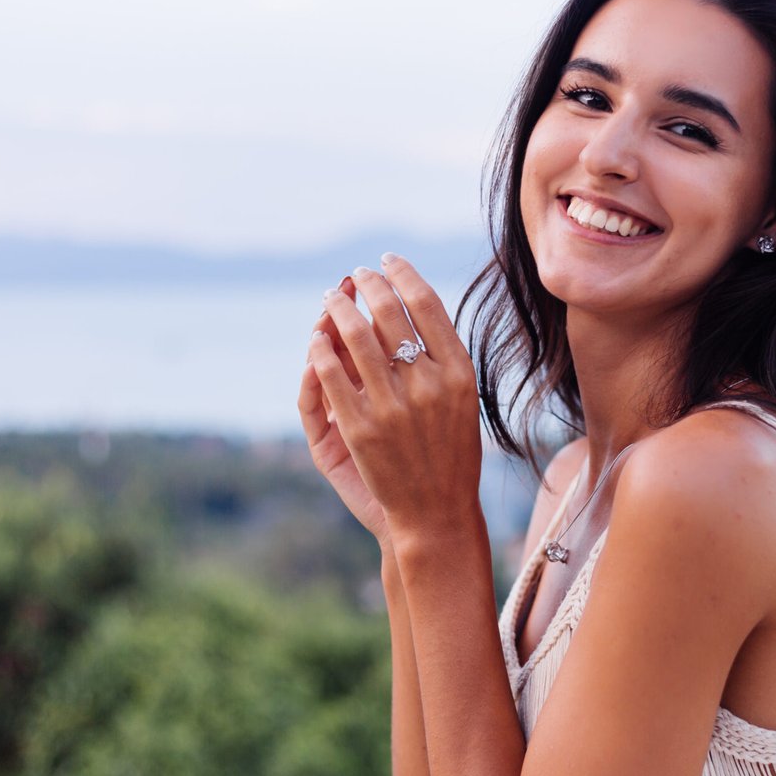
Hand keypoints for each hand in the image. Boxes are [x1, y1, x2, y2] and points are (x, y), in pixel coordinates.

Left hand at [298, 254, 483, 549]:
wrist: (436, 514)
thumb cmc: (449, 455)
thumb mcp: (460, 401)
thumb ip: (439, 357)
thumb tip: (404, 304)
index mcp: (458, 373)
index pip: (427, 304)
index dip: (403, 275)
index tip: (387, 261)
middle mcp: (428, 384)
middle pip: (389, 312)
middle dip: (367, 285)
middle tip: (355, 275)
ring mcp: (392, 406)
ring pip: (356, 336)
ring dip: (339, 309)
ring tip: (332, 298)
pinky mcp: (358, 429)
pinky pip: (331, 375)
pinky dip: (320, 350)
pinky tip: (316, 339)